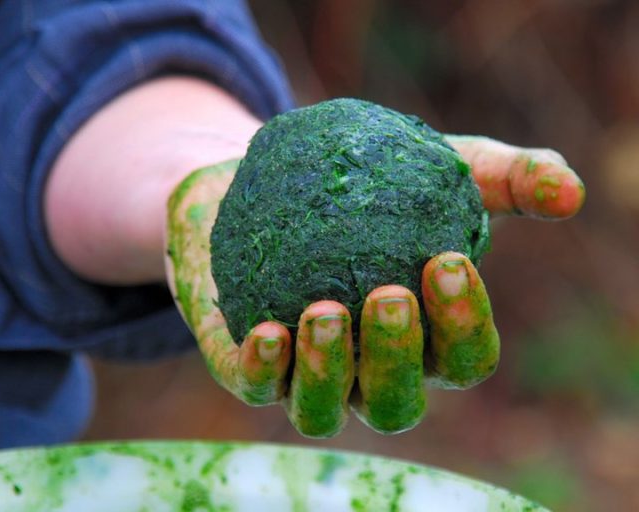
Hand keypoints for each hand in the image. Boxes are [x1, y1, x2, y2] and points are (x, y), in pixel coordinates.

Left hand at [165, 135, 584, 436]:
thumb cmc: (363, 186)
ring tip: (326, 311)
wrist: (266, 181)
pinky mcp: (246, 362)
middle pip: (396, 403)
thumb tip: (571, 191)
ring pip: (323, 411)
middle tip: (391, 294)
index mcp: (421, 340)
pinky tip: (268, 331)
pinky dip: (263, 369)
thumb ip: (506, 179)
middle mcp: (367, 370)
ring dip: (330, 372)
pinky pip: (256, 386)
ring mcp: (306, 373)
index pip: (461, 360)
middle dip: (398, 358)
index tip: (448, 261)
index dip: (465, 326)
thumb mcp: (439, 170)